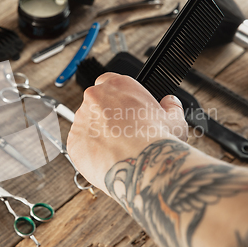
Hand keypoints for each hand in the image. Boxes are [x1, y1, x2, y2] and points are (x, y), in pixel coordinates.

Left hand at [67, 73, 187, 194]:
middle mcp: (94, 97)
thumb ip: (170, 107)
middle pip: (95, 104)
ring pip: (86, 125)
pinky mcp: (73, 140)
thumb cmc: (158, 140)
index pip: (109, 82)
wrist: (142, 165)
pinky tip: (106, 159)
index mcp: (117, 84)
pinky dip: (89, 152)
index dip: (116, 98)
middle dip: (105, 117)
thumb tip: (170, 102)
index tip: (123, 110)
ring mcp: (81, 118)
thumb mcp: (174, 119)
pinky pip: (79, 144)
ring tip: (116, 151)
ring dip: (96, 134)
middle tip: (121, 134)